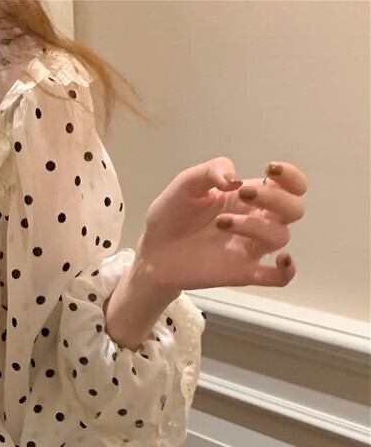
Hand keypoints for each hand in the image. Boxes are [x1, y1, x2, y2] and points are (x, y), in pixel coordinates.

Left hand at [134, 156, 307, 292]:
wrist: (152, 252)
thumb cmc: (171, 216)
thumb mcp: (185, 184)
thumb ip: (210, 171)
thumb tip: (233, 178)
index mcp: (248, 198)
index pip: (289, 186)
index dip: (291, 176)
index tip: (270, 169)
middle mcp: (256, 222)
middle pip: (293, 210)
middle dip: (275, 198)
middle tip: (242, 194)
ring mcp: (250, 248)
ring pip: (281, 237)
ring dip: (257, 226)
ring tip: (221, 222)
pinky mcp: (242, 272)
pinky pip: (278, 278)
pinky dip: (287, 271)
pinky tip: (280, 260)